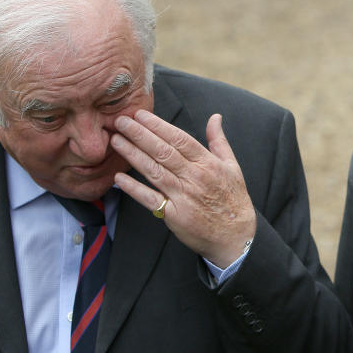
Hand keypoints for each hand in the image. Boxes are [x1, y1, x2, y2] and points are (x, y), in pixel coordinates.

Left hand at [111, 110, 256, 267]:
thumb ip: (219, 141)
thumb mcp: (232, 166)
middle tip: (121, 121)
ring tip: (116, 141)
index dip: (158, 126)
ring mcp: (183, 196)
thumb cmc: (233, 200)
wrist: (235, 237)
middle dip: (140, 134)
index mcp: (208, 163)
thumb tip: (215, 117)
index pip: (179, 139)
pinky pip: (150, 199)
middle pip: (163, 152)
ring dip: (133, 155)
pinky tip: (119, 178)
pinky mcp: (174, 215)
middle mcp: (194, 177)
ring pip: (154, 171)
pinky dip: (134, 189)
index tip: (141, 115)